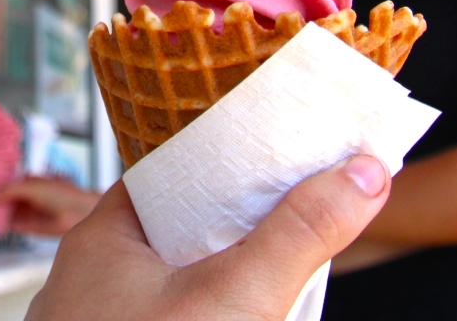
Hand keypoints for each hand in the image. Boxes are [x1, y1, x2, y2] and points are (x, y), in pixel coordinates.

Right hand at [0, 176, 99, 236]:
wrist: (76, 212)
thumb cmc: (59, 194)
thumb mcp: (31, 187)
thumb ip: (8, 191)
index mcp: (26, 182)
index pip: (3, 182)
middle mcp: (24, 197)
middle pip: (0, 198)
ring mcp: (24, 211)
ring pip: (2, 212)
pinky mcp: (26, 226)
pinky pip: (8, 226)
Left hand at [24, 154, 389, 320]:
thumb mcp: (234, 297)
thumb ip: (298, 235)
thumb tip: (362, 173)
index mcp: (103, 238)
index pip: (170, 171)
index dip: (226, 159)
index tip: (279, 152)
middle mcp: (94, 279)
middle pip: (179, 229)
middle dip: (237, 224)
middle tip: (297, 208)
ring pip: (177, 283)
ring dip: (227, 276)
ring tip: (283, 265)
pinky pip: (176, 317)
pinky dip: (212, 313)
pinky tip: (249, 317)